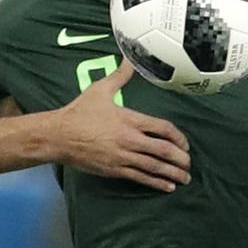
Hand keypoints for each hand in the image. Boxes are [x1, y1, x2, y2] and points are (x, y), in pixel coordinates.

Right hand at [52, 61, 191, 192]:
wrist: (59, 136)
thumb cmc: (79, 113)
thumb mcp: (100, 90)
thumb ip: (120, 76)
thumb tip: (130, 60)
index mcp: (130, 119)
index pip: (162, 128)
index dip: (178, 137)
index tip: (185, 143)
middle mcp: (130, 139)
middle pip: (163, 150)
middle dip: (180, 159)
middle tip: (188, 163)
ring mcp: (123, 157)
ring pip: (154, 167)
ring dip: (172, 173)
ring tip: (184, 179)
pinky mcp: (115, 170)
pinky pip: (140, 178)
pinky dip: (156, 183)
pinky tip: (167, 187)